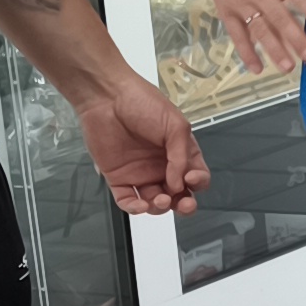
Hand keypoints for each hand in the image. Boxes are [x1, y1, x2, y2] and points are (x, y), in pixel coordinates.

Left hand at [74, 72, 206, 216]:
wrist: (107, 97)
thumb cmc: (143, 103)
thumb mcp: (175, 125)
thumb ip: (181, 156)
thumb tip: (179, 184)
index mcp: (180, 152)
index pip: (196, 176)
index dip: (198, 182)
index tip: (191, 178)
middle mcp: (162, 165)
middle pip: (178, 195)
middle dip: (184, 205)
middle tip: (184, 205)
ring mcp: (140, 173)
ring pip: (154, 202)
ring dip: (160, 207)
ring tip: (160, 199)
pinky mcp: (117, 178)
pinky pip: (127, 200)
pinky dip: (134, 208)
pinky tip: (140, 204)